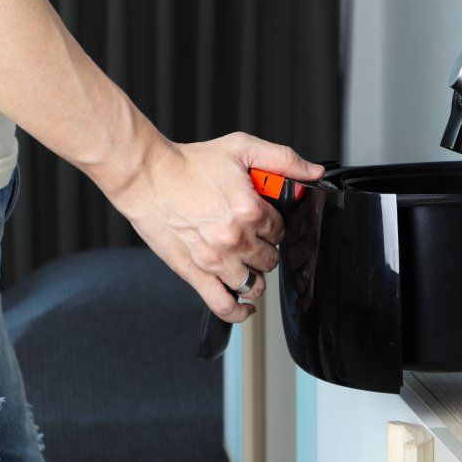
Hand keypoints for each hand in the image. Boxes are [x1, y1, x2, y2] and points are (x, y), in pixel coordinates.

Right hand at [108, 132, 324, 322]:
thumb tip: (313, 172)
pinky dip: (238, 313)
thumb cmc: (190, 163)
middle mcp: (236, 239)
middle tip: (253, 239)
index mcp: (250, 210)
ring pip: (253, 284)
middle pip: (270, 259)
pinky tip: (245, 307)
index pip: (281, 231)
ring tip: (246, 264)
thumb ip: (283, 159)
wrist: (148, 177)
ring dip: (254, 276)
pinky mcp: (195, 274)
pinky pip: (224, 305)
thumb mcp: (242, 148)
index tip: (264, 222)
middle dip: (266, 250)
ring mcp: (216, 260)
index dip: (274, 226)